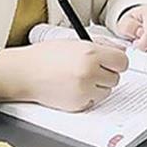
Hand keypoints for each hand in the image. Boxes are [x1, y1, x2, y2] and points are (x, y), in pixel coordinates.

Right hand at [0, 40, 128, 112]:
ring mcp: (84, 90)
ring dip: (97, 86)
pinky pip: (94, 101)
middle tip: (89, 69)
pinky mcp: (78, 104)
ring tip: (78, 78)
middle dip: (105, 74)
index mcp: (90, 53)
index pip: (122, 61)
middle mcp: (89, 72)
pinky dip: (87, 96)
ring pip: (107, 92)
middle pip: (116, 78)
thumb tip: (121, 50)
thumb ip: (101, 45)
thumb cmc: (46, 56)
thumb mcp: (74, 42)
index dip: (115, 62)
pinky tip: (72, 87)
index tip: (109, 62)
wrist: (24, 73)